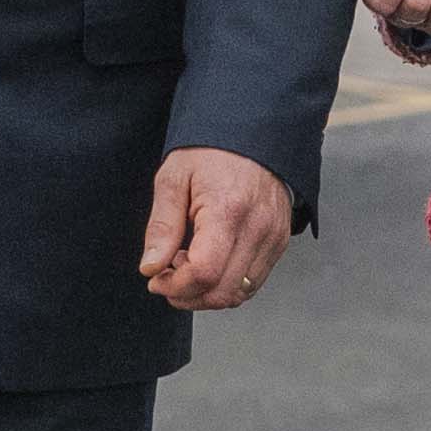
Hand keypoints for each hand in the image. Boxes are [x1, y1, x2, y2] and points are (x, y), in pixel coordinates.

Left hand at [145, 146, 295, 310]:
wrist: (254, 134)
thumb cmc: (212, 153)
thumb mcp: (174, 179)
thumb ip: (162, 226)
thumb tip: (150, 268)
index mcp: (227, 211)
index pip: (204, 272)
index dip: (175, 286)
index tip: (156, 279)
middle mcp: (257, 229)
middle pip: (222, 292)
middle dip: (188, 295)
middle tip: (167, 276)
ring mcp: (273, 238)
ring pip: (240, 293)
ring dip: (208, 293)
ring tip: (188, 265)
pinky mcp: (279, 242)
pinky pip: (253, 282)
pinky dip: (227, 284)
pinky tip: (210, 263)